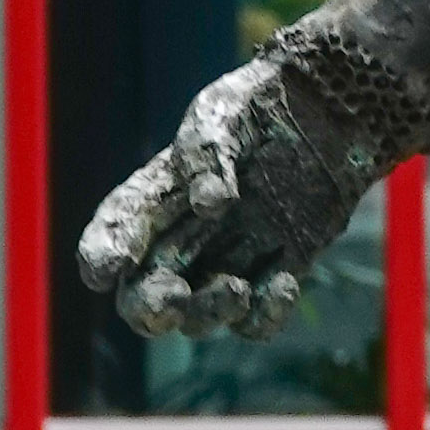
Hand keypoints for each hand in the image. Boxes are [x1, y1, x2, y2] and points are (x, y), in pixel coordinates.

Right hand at [78, 40, 388, 343]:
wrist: (327, 114)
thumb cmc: (261, 107)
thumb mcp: (225, 113)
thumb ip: (209, 153)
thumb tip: (209, 205)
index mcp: (157, 196)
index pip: (115, 229)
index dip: (102, 253)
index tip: (103, 271)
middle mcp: (182, 238)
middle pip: (143, 296)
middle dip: (149, 309)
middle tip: (169, 303)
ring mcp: (227, 261)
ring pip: (196, 318)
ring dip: (208, 313)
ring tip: (237, 288)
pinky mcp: (273, 275)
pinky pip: (255, 321)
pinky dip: (264, 316)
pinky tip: (285, 282)